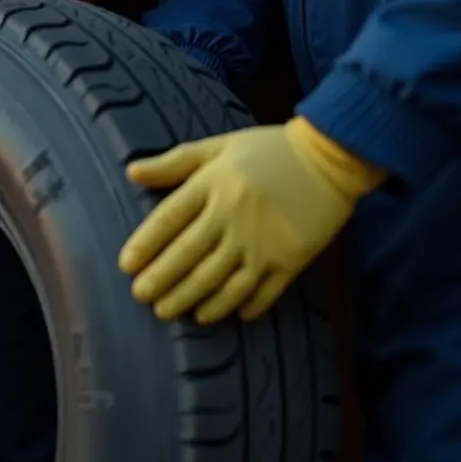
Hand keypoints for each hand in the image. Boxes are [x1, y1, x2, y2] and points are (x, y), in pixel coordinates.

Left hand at [118, 117, 383, 323]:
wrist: (334, 155)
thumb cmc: (269, 150)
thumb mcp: (219, 146)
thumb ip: (175, 162)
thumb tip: (131, 172)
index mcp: (213, 184)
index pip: (168, 220)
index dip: (144, 246)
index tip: (126, 266)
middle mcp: (235, 215)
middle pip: (188, 256)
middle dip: (161, 281)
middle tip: (141, 297)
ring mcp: (263, 240)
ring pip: (220, 280)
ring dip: (192, 300)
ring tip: (170, 312)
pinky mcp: (291, 258)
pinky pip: (262, 291)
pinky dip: (241, 306)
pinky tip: (224, 315)